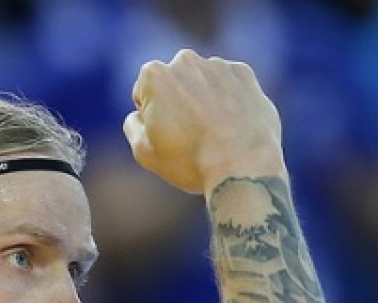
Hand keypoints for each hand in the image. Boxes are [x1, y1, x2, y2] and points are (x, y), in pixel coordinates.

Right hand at [123, 49, 284, 195]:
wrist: (243, 166)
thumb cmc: (191, 161)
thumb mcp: (145, 152)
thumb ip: (133, 126)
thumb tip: (138, 115)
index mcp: (154, 75)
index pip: (144, 93)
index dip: (151, 117)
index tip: (167, 135)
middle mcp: (185, 61)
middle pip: (174, 83)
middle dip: (178, 101)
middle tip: (191, 135)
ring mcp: (217, 65)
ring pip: (203, 82)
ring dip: (205, 99)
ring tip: (215, 133)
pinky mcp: (244, 74)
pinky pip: (230, 84)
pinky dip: (230, 99)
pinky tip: (233, 125)